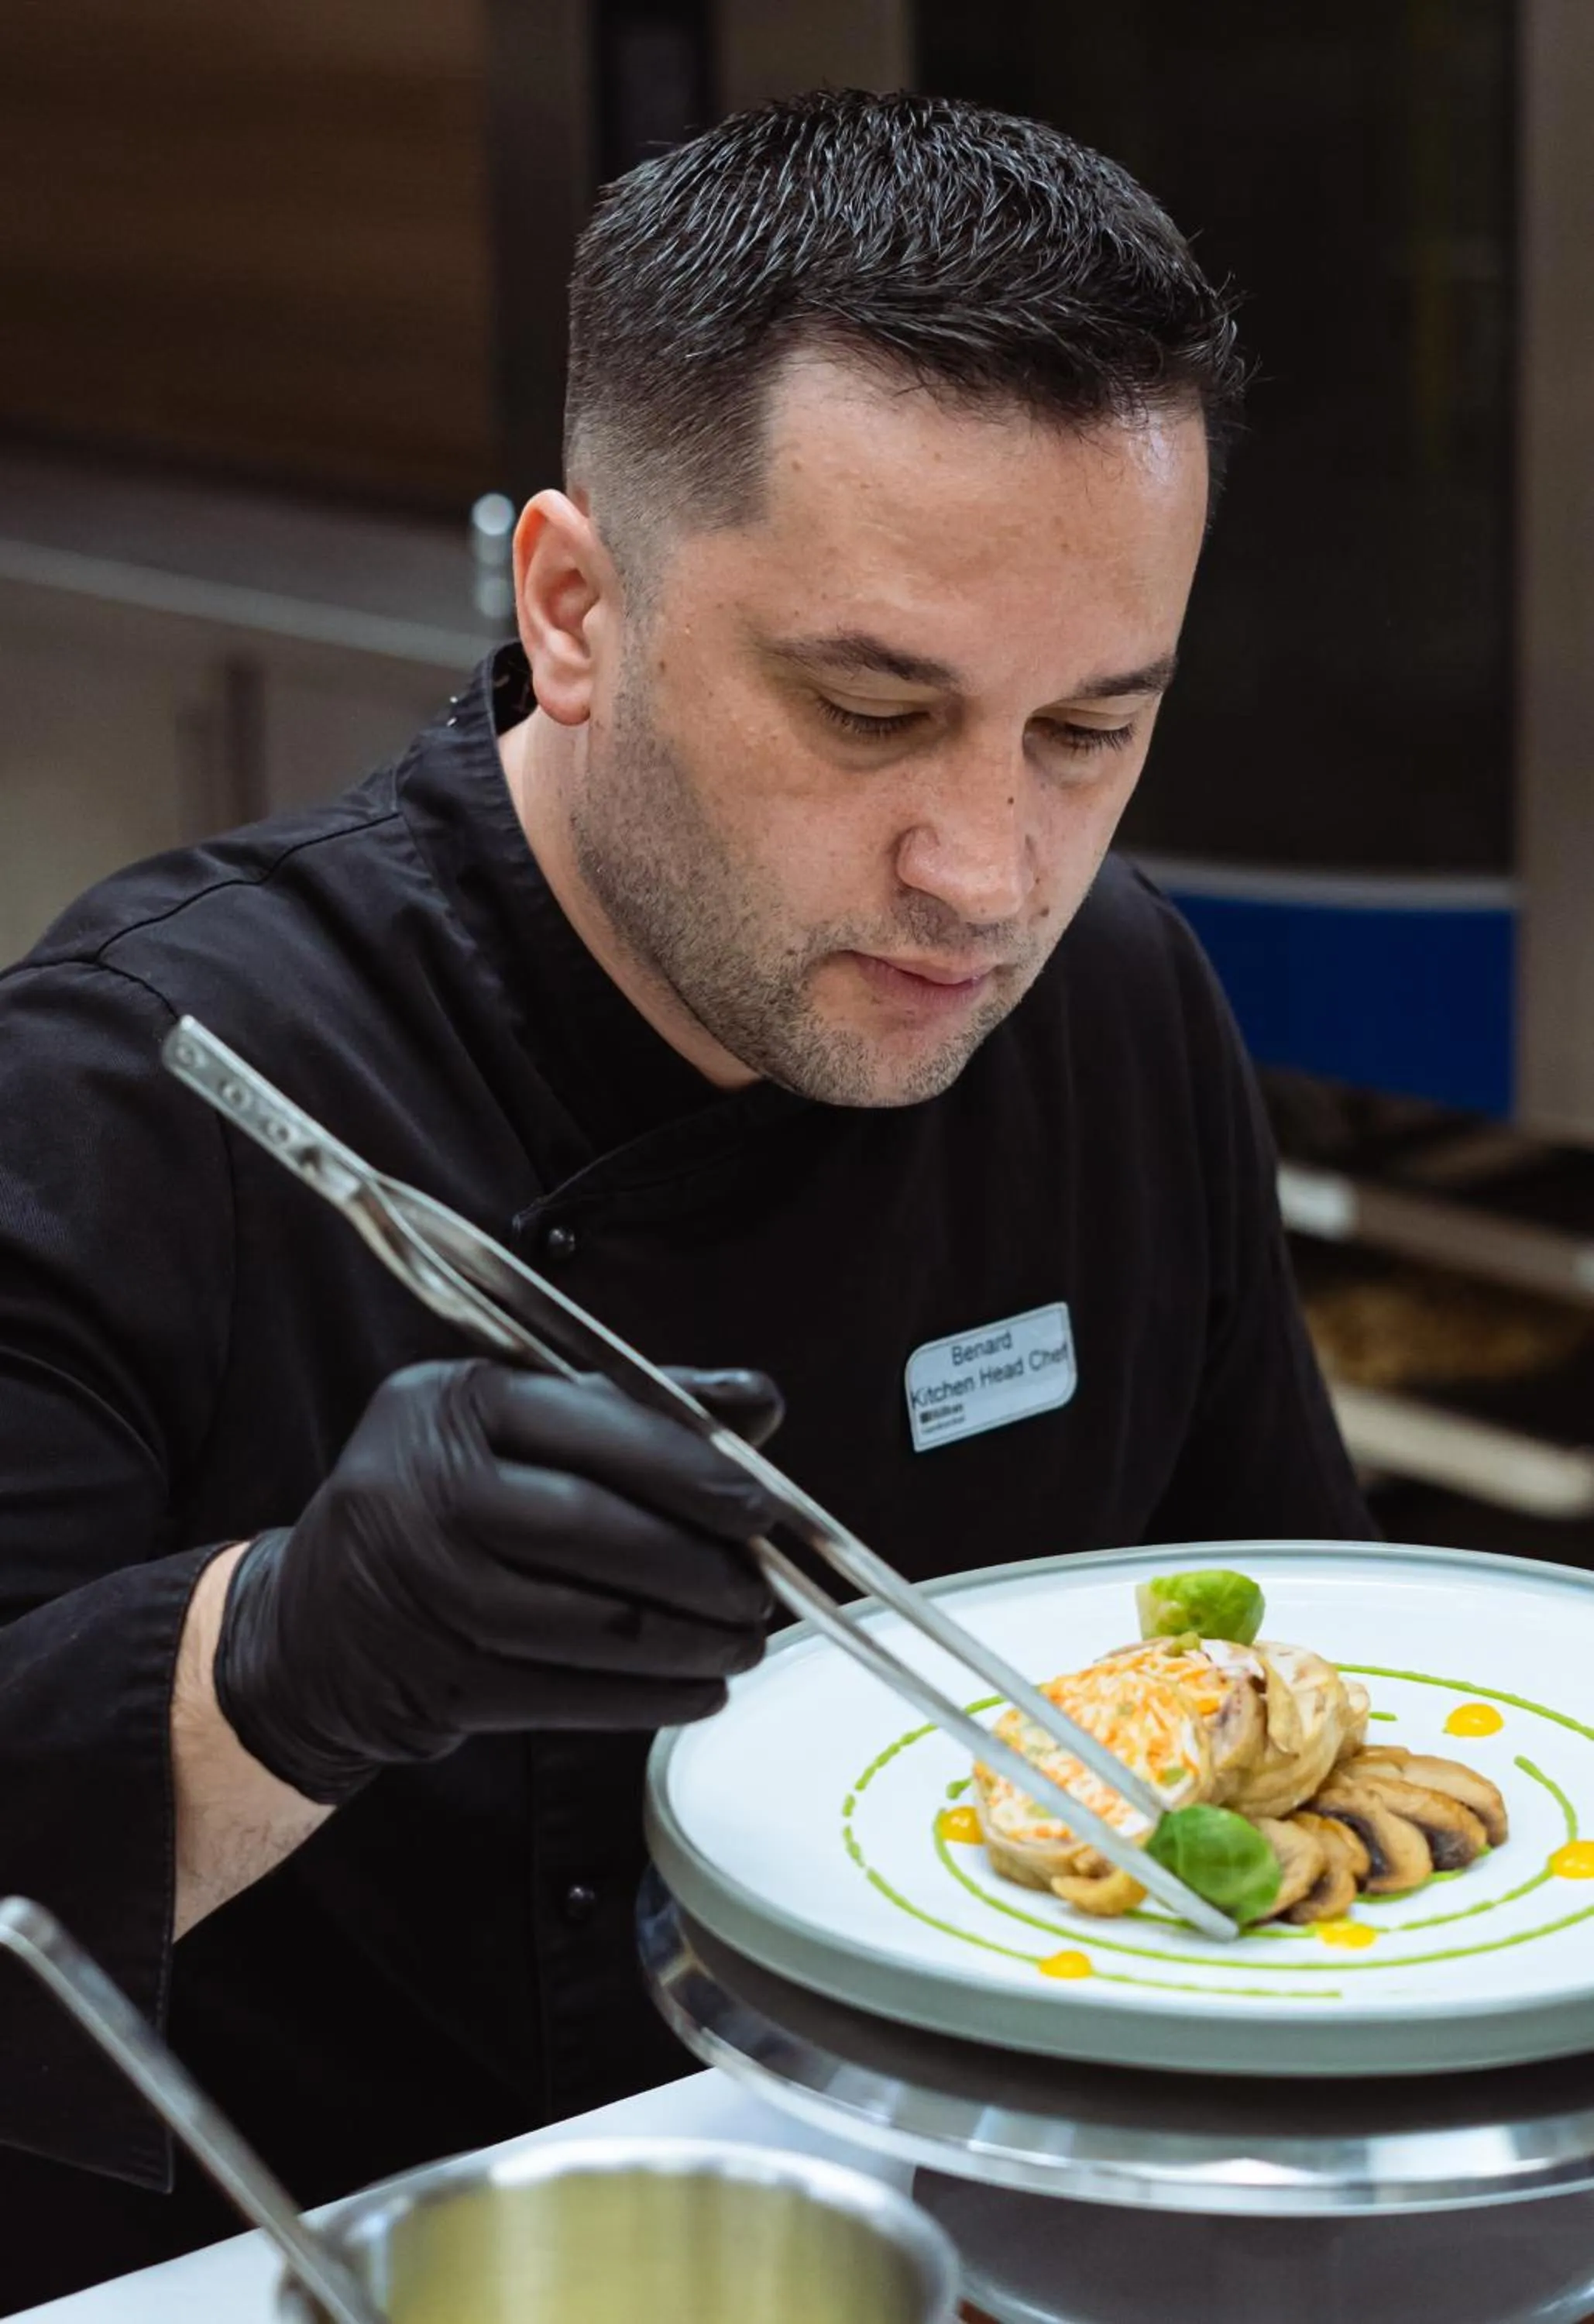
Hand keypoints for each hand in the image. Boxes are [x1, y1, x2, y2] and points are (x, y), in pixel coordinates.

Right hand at [212, 1361, 783, 1802]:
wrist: (313, 1627)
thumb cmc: (439, 1502)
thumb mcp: (514, 1421)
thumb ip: (635, 1404)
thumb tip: (760, 1402)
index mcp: (450, 1402)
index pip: (595, 1425)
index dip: (692, 1468)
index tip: (762, 1504)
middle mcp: (427, 1491)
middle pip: (598, 1530)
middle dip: (702, 1566)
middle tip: (762, 1586)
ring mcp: (429, 1592)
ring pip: (595, 1622)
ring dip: (692, 1639)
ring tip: (745, 1637)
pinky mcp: (443, 1683)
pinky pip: (575, 1695)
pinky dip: (653, 1696)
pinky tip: (701, 1687)